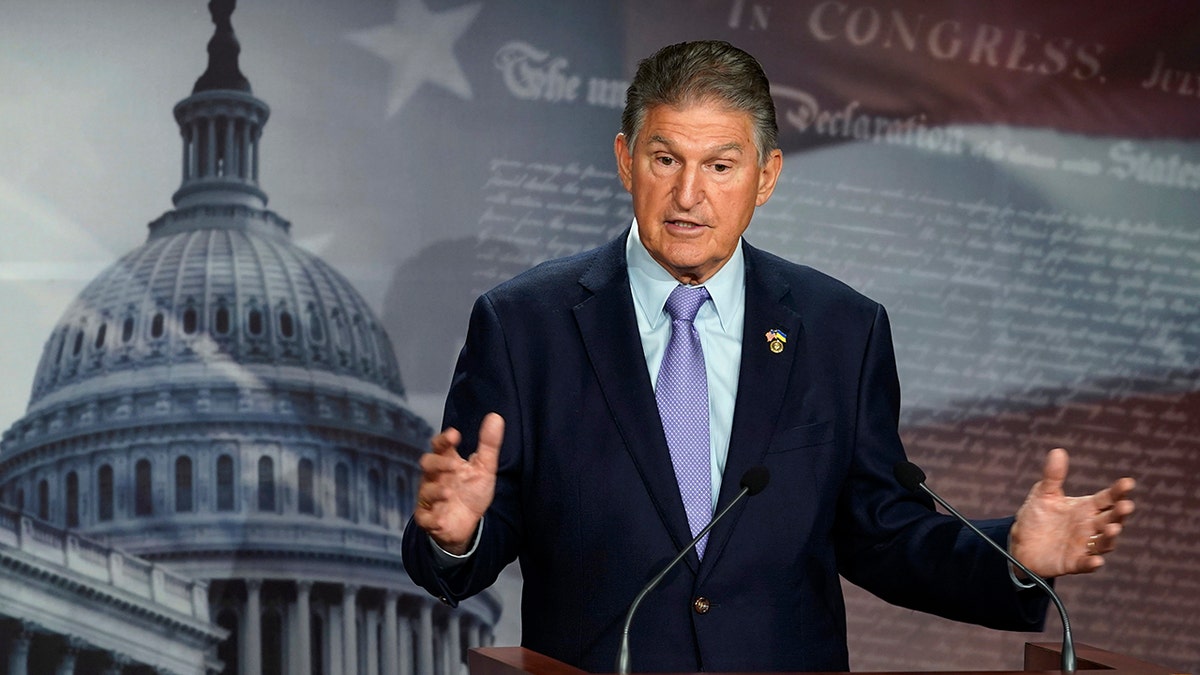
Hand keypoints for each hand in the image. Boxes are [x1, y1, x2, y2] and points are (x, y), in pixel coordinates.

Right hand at [413, 413, 504, 554]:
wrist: (468, 524)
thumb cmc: (472, 492)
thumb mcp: (485, 468)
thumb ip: (489, 444)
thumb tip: (496, 417)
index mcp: (447, 462)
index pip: (440, 446)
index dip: (444, 439)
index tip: (454, 434)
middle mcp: (435, 477)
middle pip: (427, 463)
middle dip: (438, 463)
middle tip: (454, 466)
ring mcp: (429, 498)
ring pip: (425, 491)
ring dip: (436, 491)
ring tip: (449, 492)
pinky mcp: (428, 519)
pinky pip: (425, 518)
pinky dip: (432, 519)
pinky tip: (441, 519)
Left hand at [1010, 448, 1134, 577]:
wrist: (1021, 543)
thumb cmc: (1038, 516)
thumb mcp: (1043, 494)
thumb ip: (1053, 476)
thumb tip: (1057, 451)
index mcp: (1086, 508)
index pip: (1107, 498)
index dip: (1118, 491)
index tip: (1128, 482)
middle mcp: (1090, 527)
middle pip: (1111, 519)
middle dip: (1120, 513)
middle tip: (1126, 505)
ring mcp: (1083, 546)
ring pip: (1104, 542)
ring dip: (1110, 536)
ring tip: (1113, 528)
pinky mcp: (1073, 563)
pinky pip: (1085, 564)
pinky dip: (1092, 563)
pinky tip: (1096, 561)